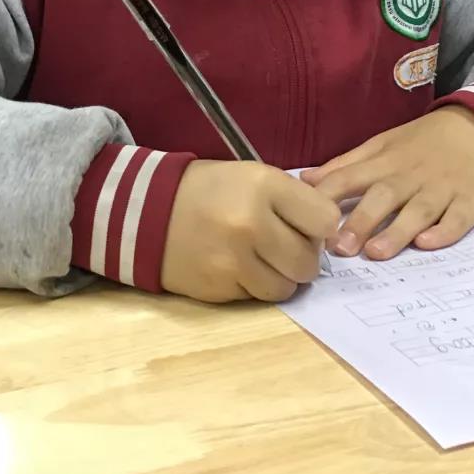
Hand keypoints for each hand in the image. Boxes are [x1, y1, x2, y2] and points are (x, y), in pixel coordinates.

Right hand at [161, 161, 339, 303]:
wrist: (144, 210)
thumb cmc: (207, 190)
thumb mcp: (252, 176)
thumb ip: (292, 200)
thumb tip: (330, 233)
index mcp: (264, 185)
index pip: (326, 220)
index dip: (321, 227)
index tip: (308, 226)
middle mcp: (251, 222)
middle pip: (308, 261)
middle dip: (302, 258)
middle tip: (284, 247)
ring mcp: (234, 259)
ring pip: (285, 287)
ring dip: (280, 277)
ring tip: (262, 259)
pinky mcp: (219, 287)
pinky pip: (257, 297)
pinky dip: (253, 286)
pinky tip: (237, 266)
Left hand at [302, 107, 473, 260]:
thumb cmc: (424, 141)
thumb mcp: (383, 144)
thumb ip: (346, 164)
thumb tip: (306, 180)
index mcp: (386, 161)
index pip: (351, 176)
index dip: (329, 197)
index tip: (308, 219)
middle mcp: (411, 175)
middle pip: (384, 196)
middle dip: (361, 220)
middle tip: (339, 248)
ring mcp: (442, 188)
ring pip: (419, 210)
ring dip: (397, 231)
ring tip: (376, 253)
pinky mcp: (471, 201)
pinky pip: (458, 218)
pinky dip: (444, 231)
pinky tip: (427, 243)